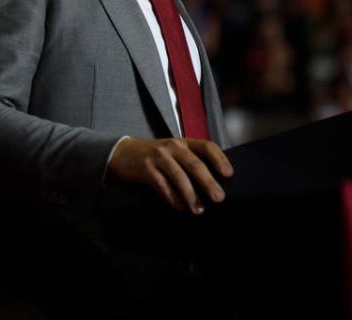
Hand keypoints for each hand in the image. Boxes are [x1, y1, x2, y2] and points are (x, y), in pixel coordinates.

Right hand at [107, 137, 233, 214]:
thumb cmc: (154, 155)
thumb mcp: (172, 152)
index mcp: (183, 142)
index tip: (229, 174)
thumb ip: (189, 161)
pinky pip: (163, 186)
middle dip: (208, 182)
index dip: (220, 159)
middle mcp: (172, 146)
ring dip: (191, 195)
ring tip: (198, 209)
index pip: (206, 146)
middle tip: (219, 198)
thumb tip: (213, 184)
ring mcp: (158, 157)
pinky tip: (179, 207)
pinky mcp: (146, 169)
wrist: (122, 153)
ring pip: (179, 177)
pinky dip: (173, 198)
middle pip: (194, 164)